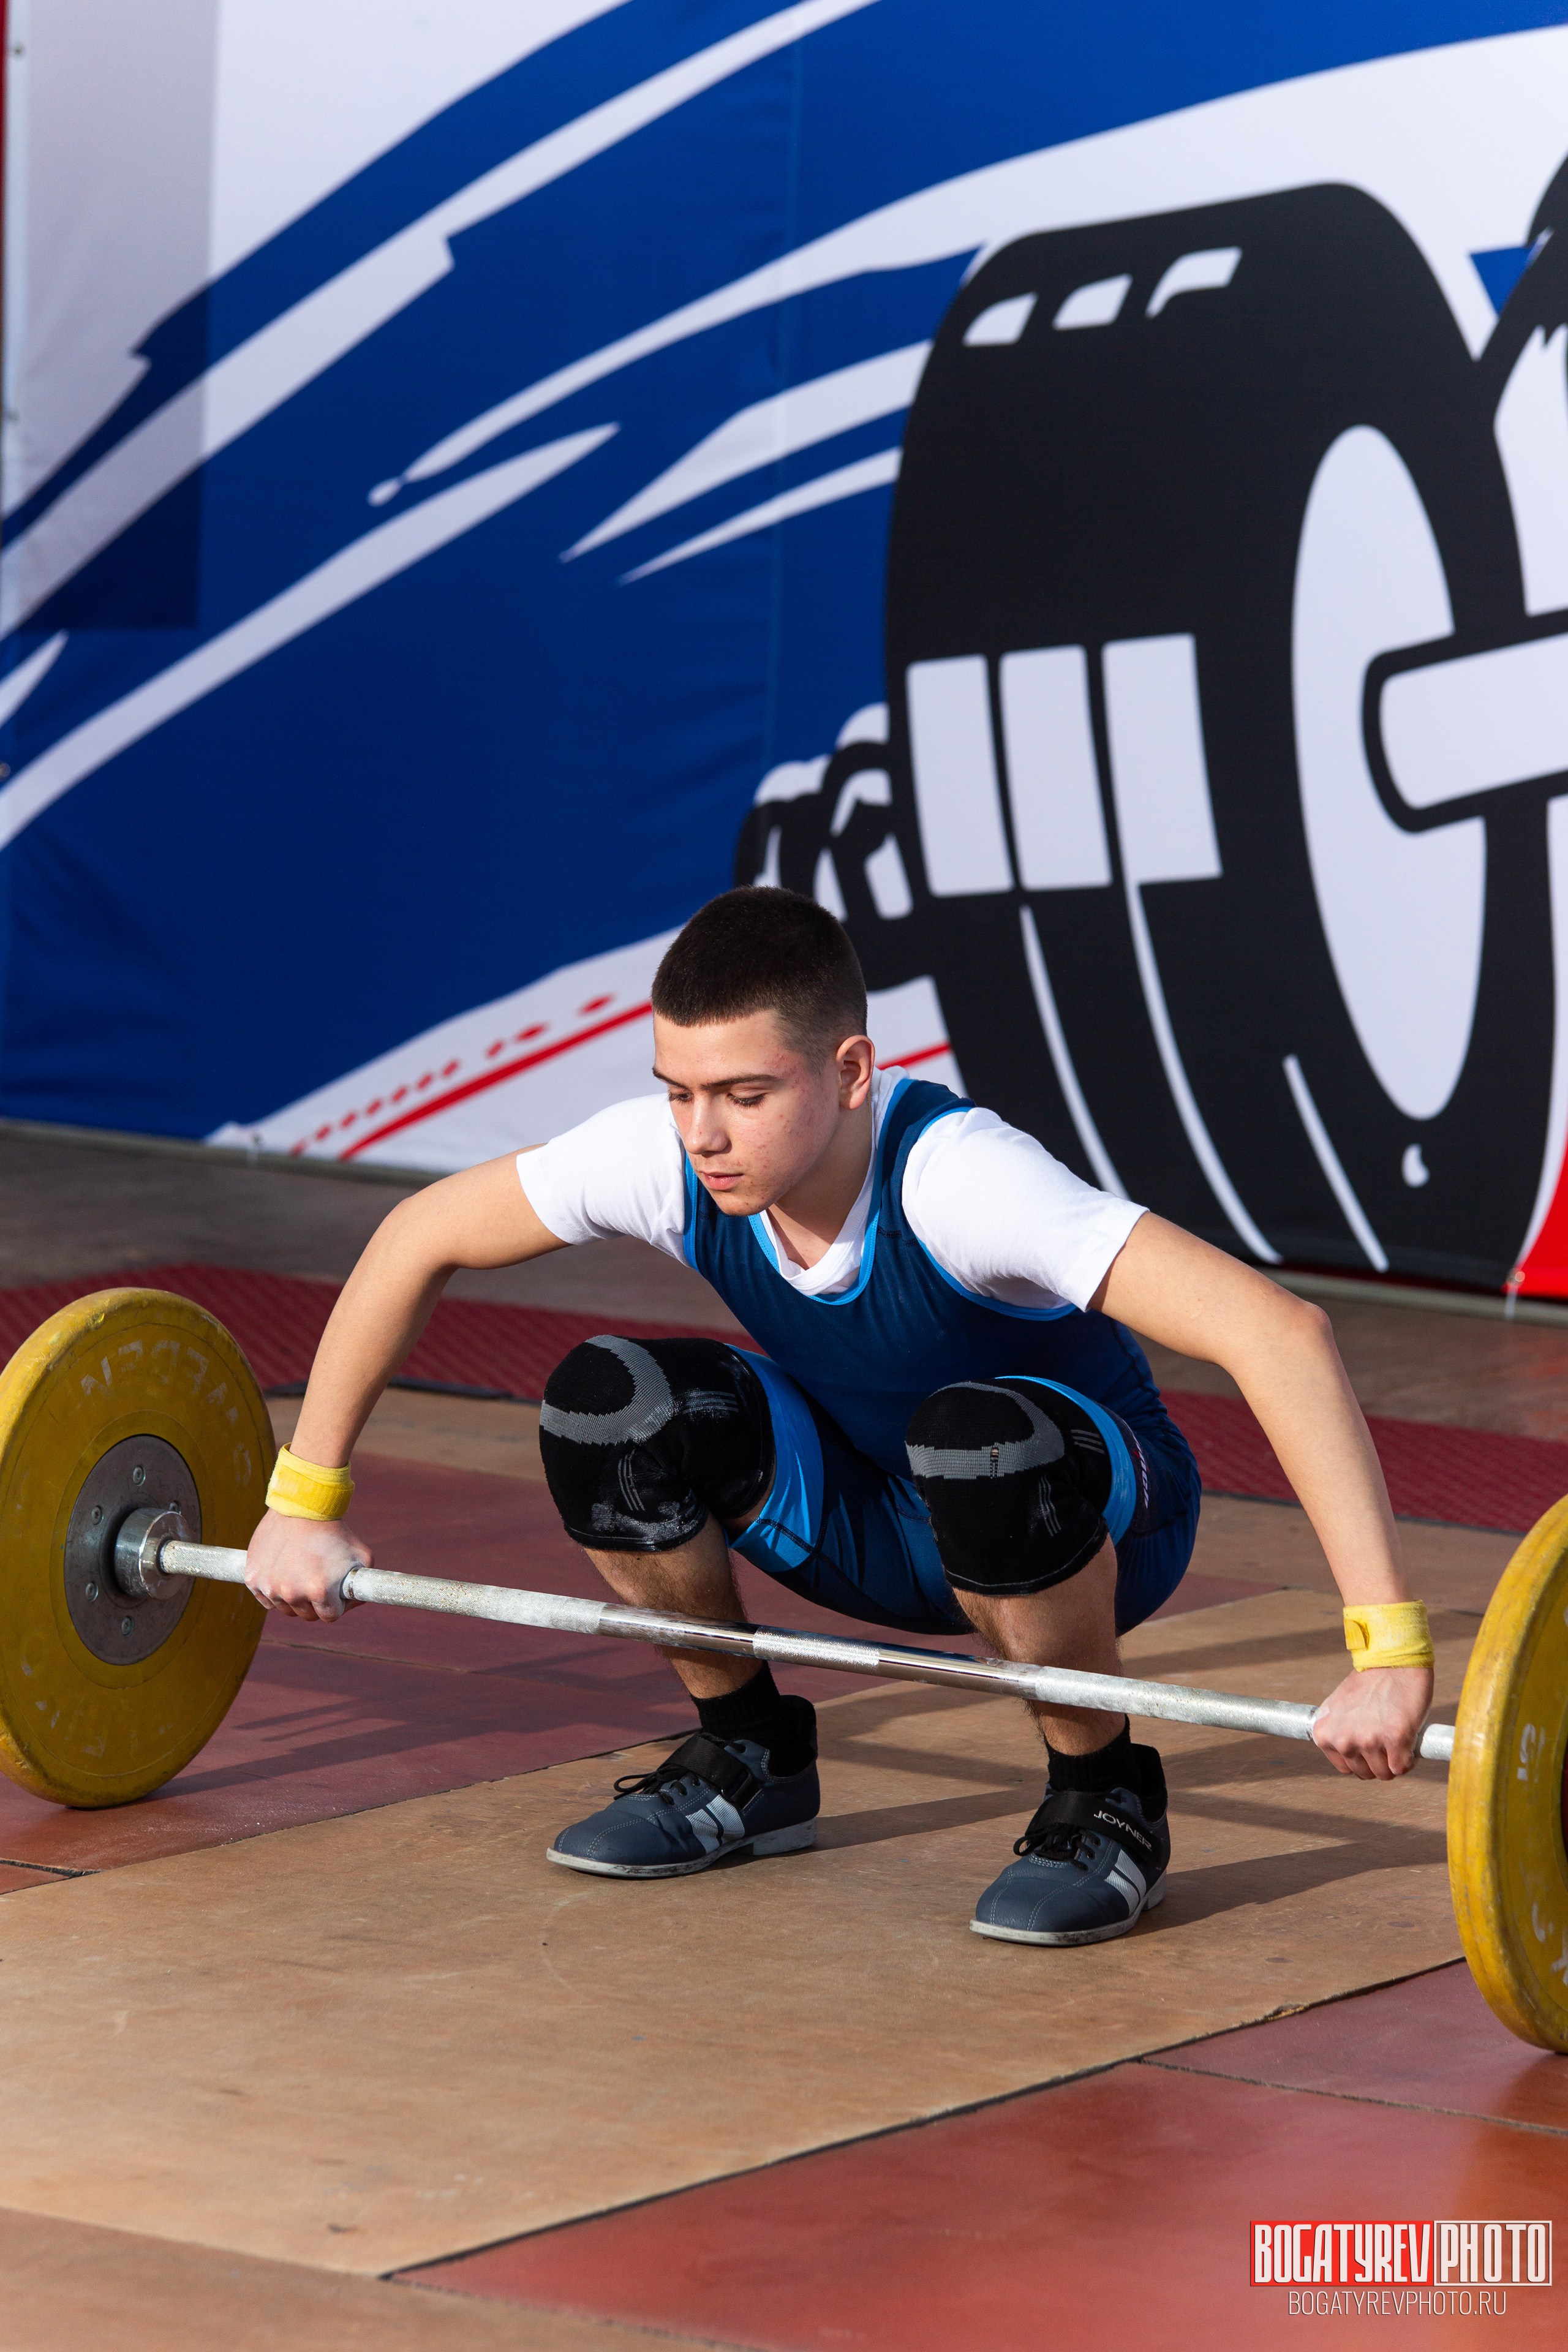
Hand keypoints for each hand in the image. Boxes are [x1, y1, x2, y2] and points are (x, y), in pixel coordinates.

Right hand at [245, 1509, 370, 1621]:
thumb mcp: (361, 1557)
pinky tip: (284, 1572)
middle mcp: (293, 1592)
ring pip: (286, 1607)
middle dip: (316, 1602)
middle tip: (318, 1580)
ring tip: (302, 1572)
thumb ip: (362, 1585)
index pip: (329, 1616)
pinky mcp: (253, 1578)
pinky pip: (266, 1598)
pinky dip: (275, 1590)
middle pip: (307, 1615)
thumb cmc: (334, 1530)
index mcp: (320, 1590)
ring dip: (295, 1596)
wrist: (301, 1505)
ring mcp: (270, 1586)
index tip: (335, 1592)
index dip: (336, 1605)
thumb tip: (355, 1602)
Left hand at [1310, 1664, 1432, 1779]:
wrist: (1393, 1660)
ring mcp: (1368, 1740)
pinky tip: (1408, 1742)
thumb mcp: (1339, 1707)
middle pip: (1365, 1773)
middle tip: (1386, 1740)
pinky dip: (1409, 1759)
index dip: (1361, 1759)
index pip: (1345, 1768)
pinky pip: (1402, 1767)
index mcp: (1325, 1733)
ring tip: (1396, 1738)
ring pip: (1384, 1774)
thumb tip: (1341, 1753)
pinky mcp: (1395, 1739)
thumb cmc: (1369, 1683)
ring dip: (1394, 1761)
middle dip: (1378, 1762)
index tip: (1371, 1745)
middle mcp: (1343, 1739)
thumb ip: (1337, 1731)